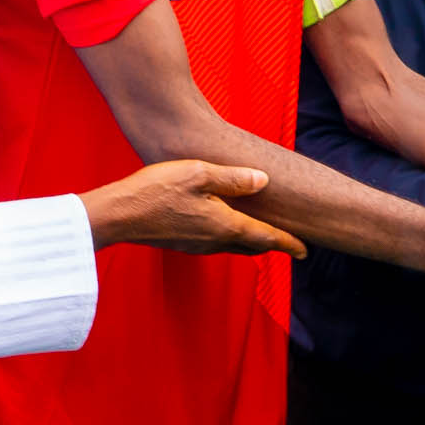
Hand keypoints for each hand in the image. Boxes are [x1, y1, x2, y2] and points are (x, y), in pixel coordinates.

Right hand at [81, 161, 305, 257]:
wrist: (118, 215)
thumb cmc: (157, 190)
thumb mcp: (200, 173)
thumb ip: (234, 178)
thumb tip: (264, 181)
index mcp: (225, 225)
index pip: (266, 237)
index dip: (288, 243)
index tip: (306, 251)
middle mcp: (214, 241)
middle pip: (253, 246)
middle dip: (273, 245)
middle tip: (291, 243)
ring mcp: (197, 245)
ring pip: (234, 246)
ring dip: (252, 242)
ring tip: (264, 233)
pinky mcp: (183, 243)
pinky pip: (216, 244)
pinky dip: (231, 238)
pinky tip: (226, 226)